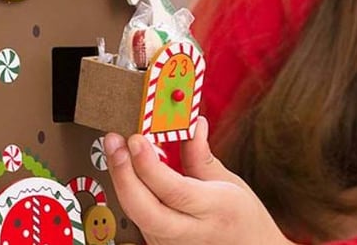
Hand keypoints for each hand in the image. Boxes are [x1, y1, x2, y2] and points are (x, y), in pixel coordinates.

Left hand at [104, 116, 295, 244]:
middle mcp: (191, 233)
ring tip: (115, 149)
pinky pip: (137, 218)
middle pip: (146, 211)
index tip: (135, 139)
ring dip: (121, 180)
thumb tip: (191, 123)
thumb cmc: (242, 218)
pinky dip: (129, 192)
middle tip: (114, 142)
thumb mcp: (230, 183)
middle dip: (123, 175)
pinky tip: (124, 170)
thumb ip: (201, 156)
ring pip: (136, 214)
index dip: (149, 165)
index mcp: (216, 210)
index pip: (174, 191)